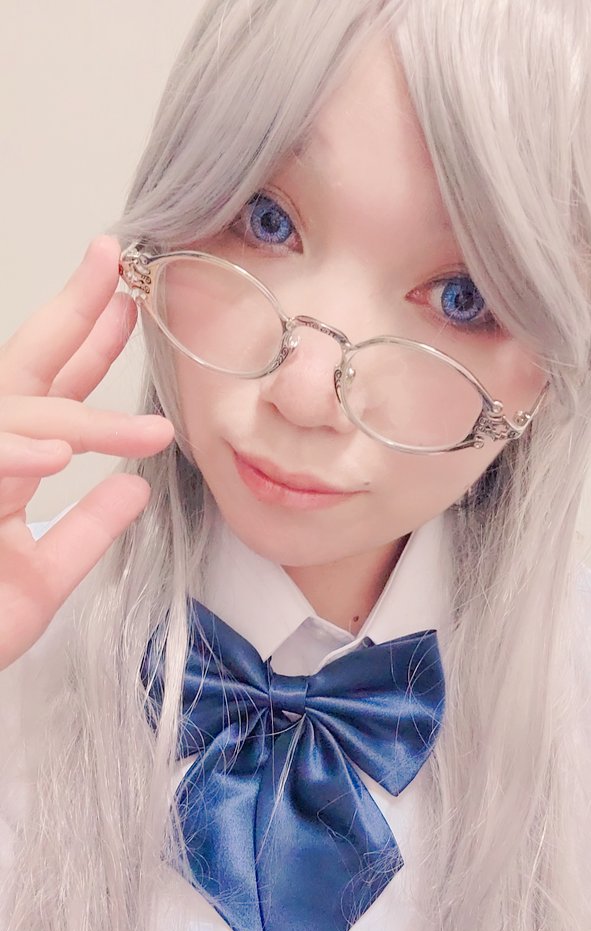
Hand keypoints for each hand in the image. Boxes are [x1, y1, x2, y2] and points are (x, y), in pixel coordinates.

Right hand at [0, 235, 174, 670]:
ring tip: (151, 431)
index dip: (89, 346)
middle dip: (69, 314)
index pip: (51, 394)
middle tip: (114, 262)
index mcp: (5, 469)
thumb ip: (83, 534)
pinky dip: (10, 459)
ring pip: (13, 419)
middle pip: (23, 371)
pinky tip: (52, 456)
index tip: (129, 302)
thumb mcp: (39, 582)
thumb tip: (135, 491)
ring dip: (81, 421)